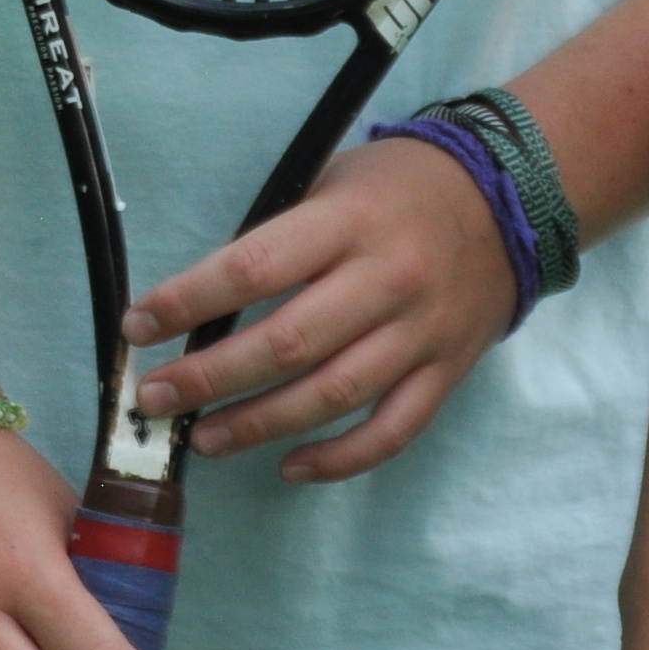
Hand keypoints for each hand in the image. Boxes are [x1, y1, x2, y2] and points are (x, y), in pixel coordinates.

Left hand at [120, 132, 515, 480]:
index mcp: (348, 221)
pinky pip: (391, 431)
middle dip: (209, 377)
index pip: (253, 268)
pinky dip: (339, 459)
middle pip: (285, 343)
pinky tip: (290, 467)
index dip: (187, 301)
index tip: (139, 325)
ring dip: (259, 425)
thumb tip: (205, 300)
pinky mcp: (446, 371)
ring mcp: (420, 332)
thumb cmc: (400, 185)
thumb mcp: (334, 182)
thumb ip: (282, 238)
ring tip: (205, 438)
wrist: (509, 196)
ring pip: (332, 395)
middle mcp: (386, 280)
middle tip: (155, 397)